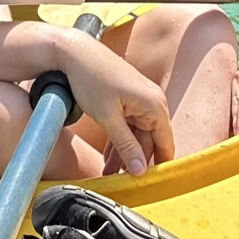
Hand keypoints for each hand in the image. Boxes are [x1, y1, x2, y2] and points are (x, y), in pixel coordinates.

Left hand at [43, 27, 176, 175]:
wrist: (72, 52)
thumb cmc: (91, 79)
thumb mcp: (108, 117)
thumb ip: (126, 146)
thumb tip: (141, 170)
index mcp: (155, 105)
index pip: (166, 145)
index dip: (158, 167)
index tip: (150, 187)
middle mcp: (153, 102)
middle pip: (150, 142)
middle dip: (135, 163)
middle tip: (122, 184)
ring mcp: (140, 100)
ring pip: (137, 135)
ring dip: (125, 154)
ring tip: (110, 175)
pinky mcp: (128, 99)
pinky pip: (128, 126)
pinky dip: (119, 141)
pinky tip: (108, 159)